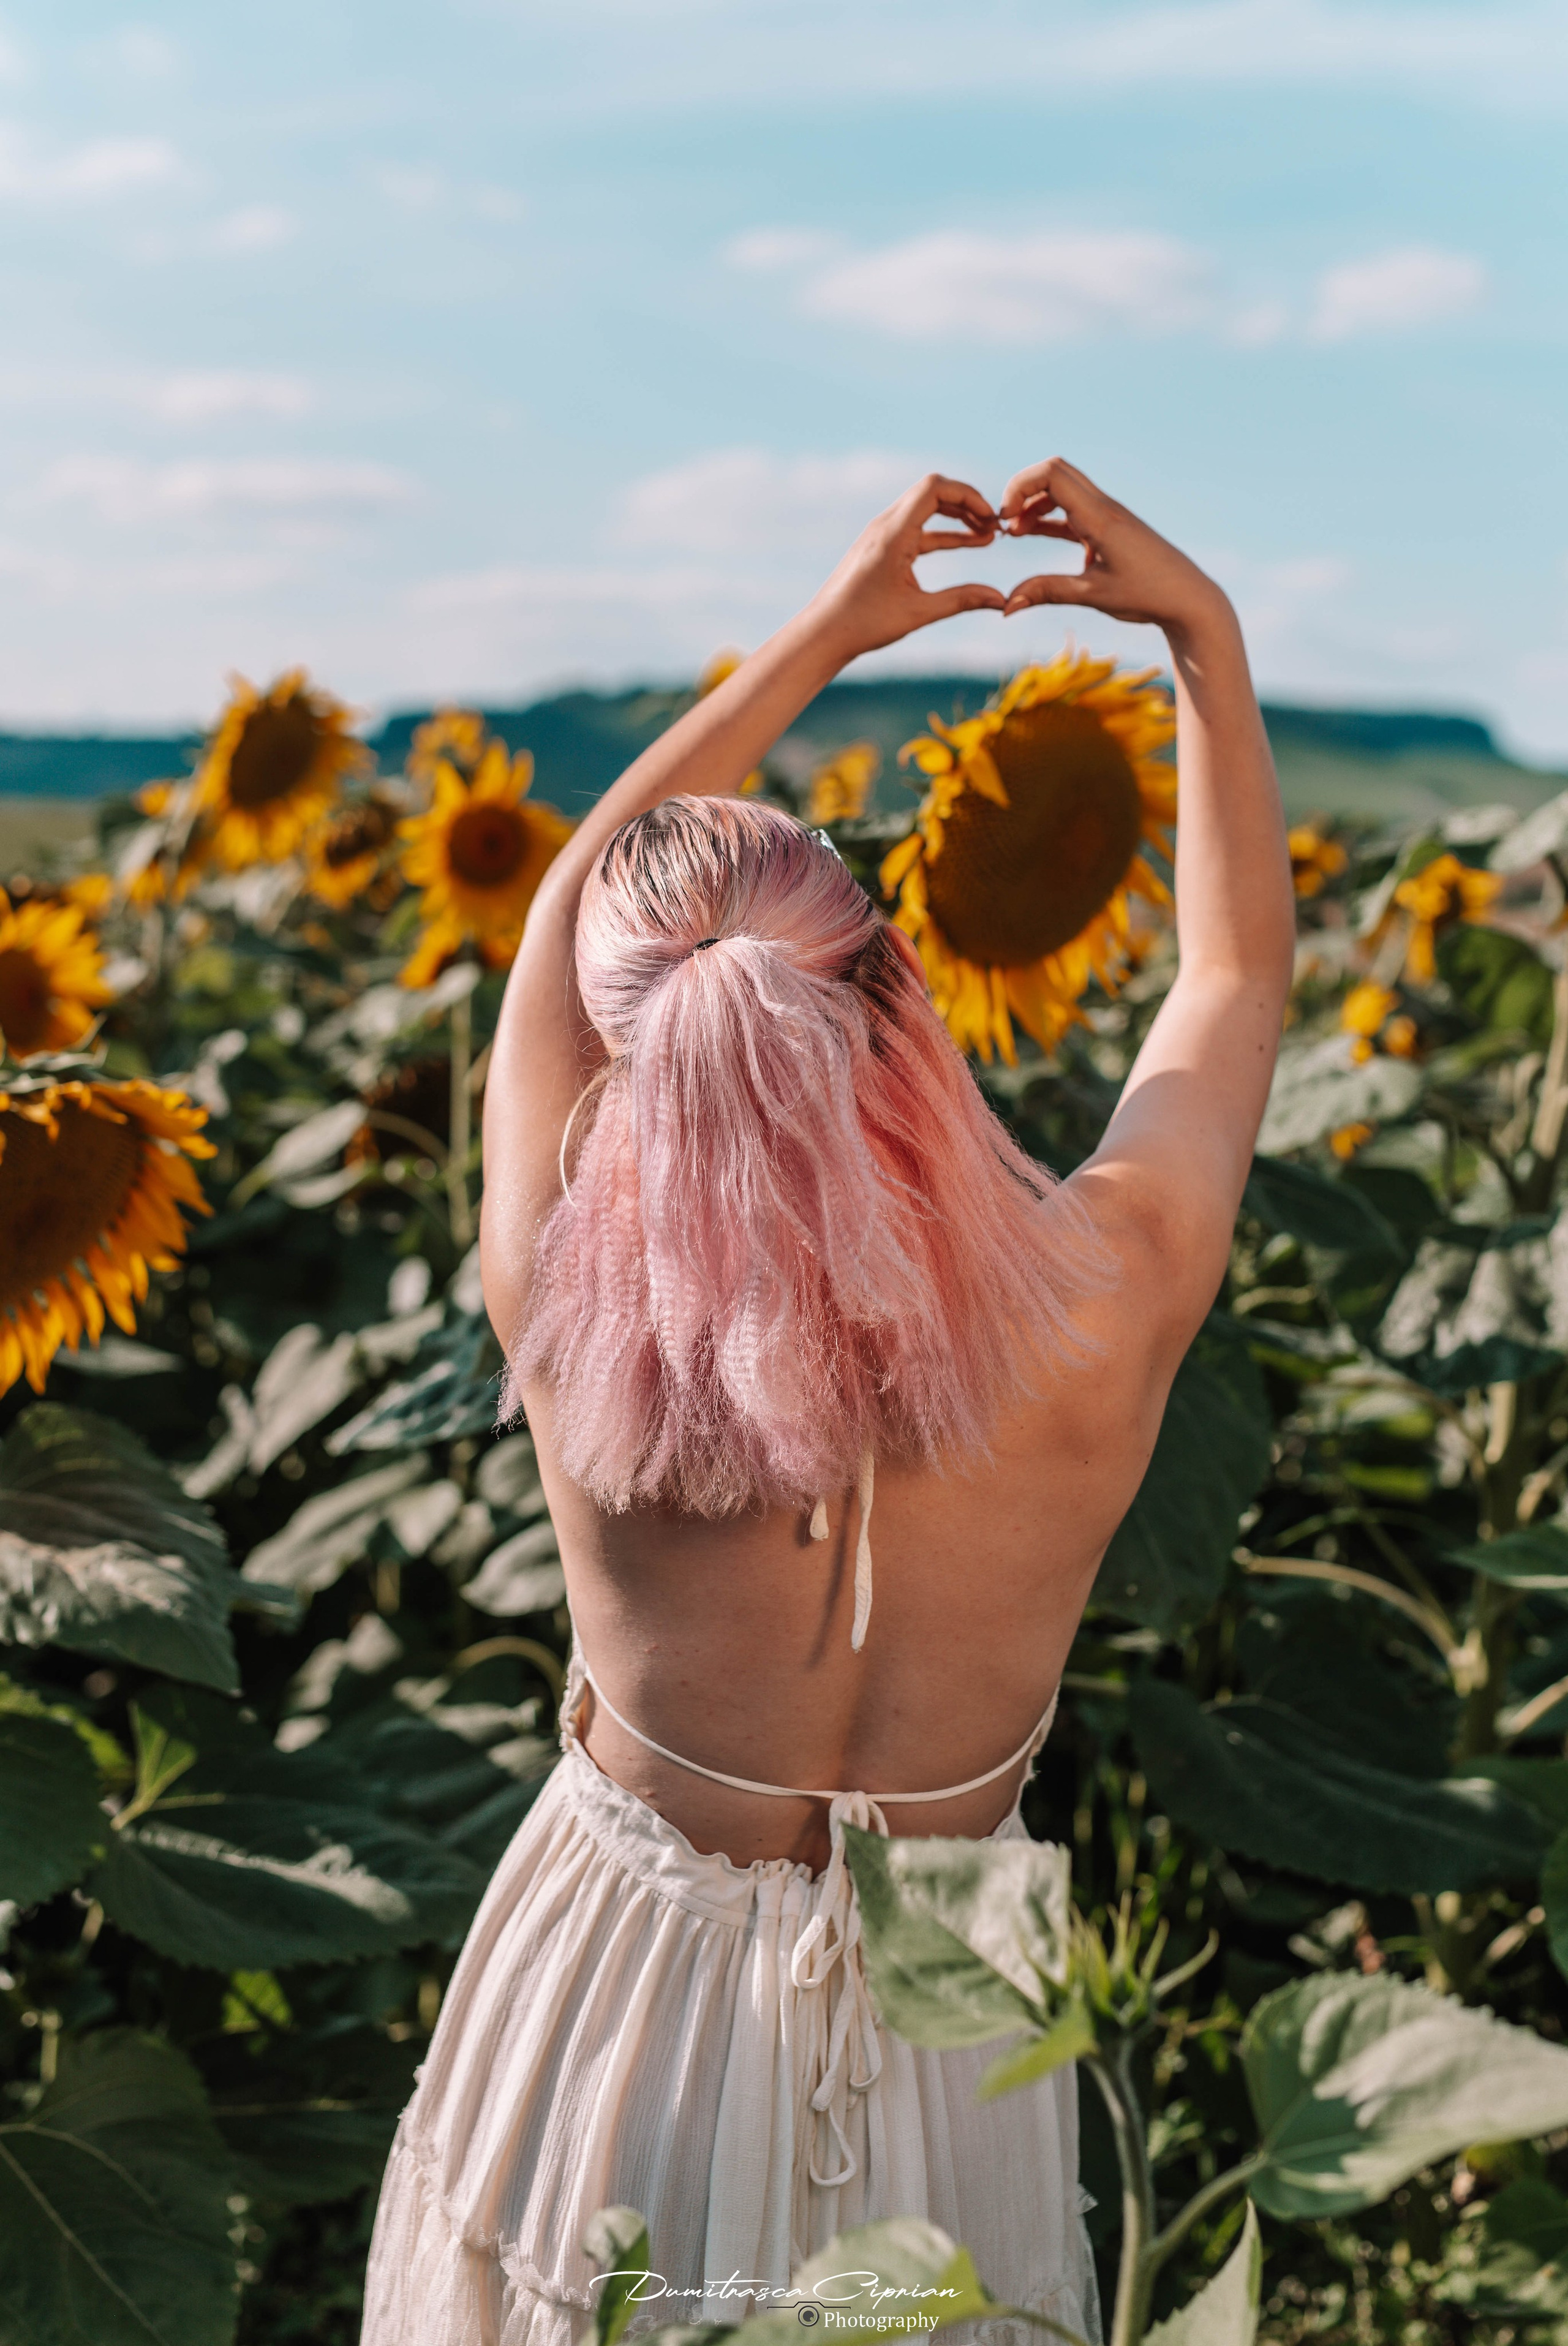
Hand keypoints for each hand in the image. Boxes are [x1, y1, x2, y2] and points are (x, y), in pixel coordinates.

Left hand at [810, 473, 1007, 657]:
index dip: (968, 495)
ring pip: (926, 510)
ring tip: (988, 536)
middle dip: (967, 504)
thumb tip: (1001, 600)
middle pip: (933, 492)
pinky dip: (943, 533)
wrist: (823, 633)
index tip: (991, 518)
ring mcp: (882, 534)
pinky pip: (918, 530)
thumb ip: (962, 600)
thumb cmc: (864, 624)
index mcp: (893, 533)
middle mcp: (885, 525)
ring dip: (957, 518)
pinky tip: (967, 544)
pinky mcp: (882, 547)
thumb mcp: (918, 612)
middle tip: (995, 526)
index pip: (934, 487)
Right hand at [999, 458, 1231, 638]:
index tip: (1004, 521)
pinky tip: (1034, 536)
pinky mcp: (1110, 527)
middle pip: (1055, 471)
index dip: (1019, 488)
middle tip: (1004, 523)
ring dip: (1034, 504)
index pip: (1051, 474)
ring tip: (1013, 534)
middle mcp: (1104, 507)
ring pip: (1063, 489)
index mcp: (1100, 517)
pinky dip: (1050, 517)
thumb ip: (1047, 592)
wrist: (1189, 599)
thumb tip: (1005, 607)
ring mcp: (1108, 515)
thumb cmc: (1148, 596)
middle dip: (1022, 490)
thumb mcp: (1093, 595)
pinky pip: (1073, 510)